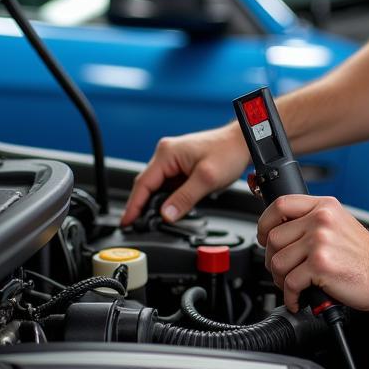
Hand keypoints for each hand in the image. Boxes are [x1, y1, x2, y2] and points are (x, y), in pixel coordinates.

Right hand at [120, 124, 247, 225]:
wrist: (242, 142)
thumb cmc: (228, 152)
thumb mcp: (206, 179)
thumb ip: (184, 198)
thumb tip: (166, 214)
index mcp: (167, 153)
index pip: (143, 183)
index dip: (134, 205)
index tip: (126, 222)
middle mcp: (166, 153)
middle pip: (147, 184)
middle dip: (142, 206)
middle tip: (138, 226)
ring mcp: (173, 158)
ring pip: (157, 185)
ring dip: (155, 202)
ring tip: (153, 221)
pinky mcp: (181, 164)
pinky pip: (168, 183)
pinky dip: (167, 197)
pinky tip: (170, 208)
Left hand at [258, 194, 368, 311]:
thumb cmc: (367, 255)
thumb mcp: (340, 224)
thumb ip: (313, 222)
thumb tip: (281, 231)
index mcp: (324, 207)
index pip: (280, 204)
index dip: (265, 223)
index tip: (264, 236)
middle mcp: (321, 220)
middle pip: (273, 237)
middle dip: (273, 259)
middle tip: (284, 271)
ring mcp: (320, 242)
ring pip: (278, 262)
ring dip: (281, 280)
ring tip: (294, 285)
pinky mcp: (320, 265)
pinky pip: (290, 283)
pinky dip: (291, 296)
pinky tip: (300, 298)